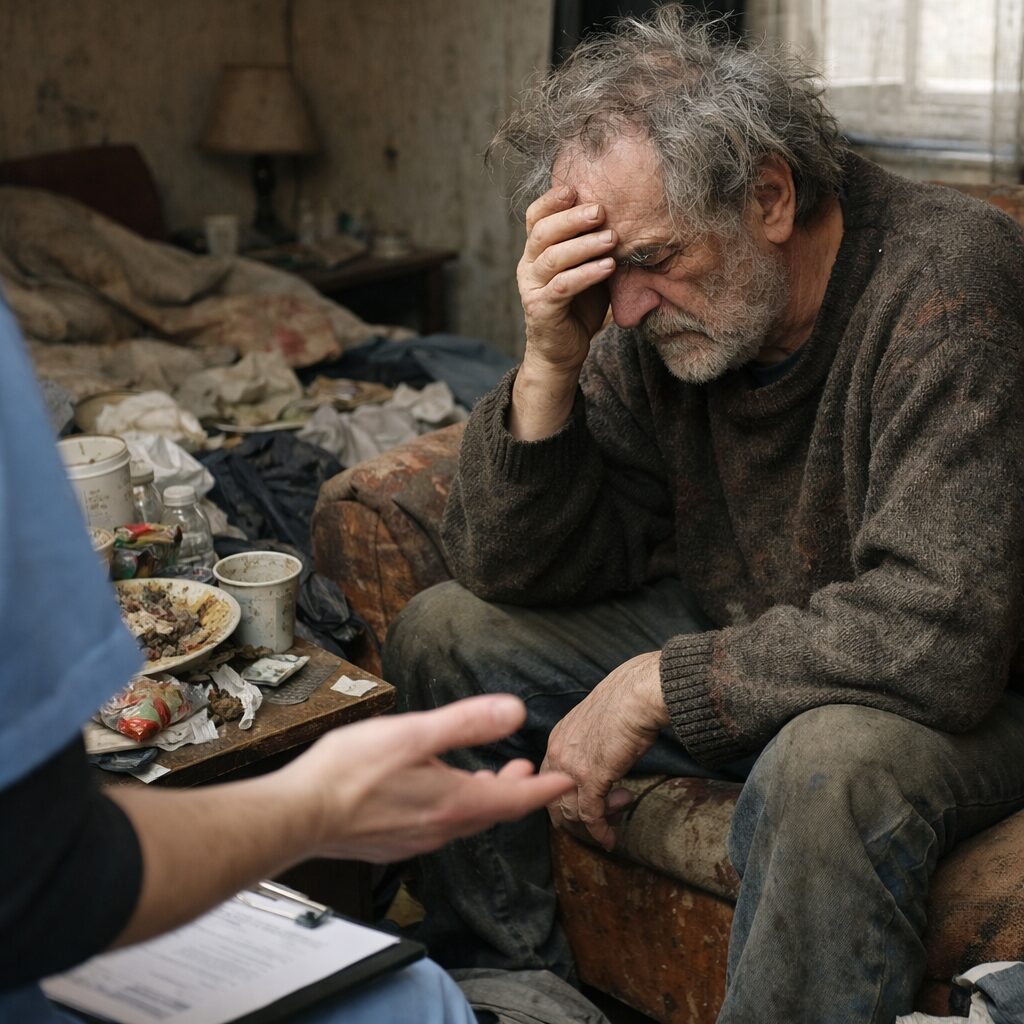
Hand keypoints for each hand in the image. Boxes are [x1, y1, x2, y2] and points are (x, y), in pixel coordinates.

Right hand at [278, 694, 572, 862]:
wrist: (296, 817)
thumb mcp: (414, 734)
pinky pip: (437, 826)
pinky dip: (454, 807)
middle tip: (530, 772)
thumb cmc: (349, 773)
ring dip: (485, 798)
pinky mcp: (391, 843)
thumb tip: (515, 710)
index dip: (546, 788)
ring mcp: (415, 840)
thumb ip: (466, 722)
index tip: (568, 780)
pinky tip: (437, 793)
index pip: (516, 800)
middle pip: (493, 812)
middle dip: (517, 792)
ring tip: (489, 778)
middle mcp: (440, 828)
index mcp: (453, 801)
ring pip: (464, 820)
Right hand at [517, 184, 616, 375]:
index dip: (551, 200)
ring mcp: (531, 288)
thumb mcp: (586, 267)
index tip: (576, 187)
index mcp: (535, 251)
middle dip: (572, 218)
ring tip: (611, 239)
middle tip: (601, 210)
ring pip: (552, 258)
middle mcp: (527, 266)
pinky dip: (586, 274)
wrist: (563, 351)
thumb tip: (624, 211)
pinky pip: (562, 286)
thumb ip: (593, 243)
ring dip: (584, 245)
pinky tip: (608, 267)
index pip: (535, 217)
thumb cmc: (578, 305)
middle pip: (542, 232)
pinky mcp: (541, 309)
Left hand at [540, 652, 668, 850]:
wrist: (639, 693)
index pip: (550, 779)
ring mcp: (571, 766)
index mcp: (558, 738)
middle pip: (553, 800)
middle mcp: (558, 753)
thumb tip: (607, 761)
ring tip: (618, 819)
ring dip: (595, 822)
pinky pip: (590, 814)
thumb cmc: (628, 700)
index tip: (586, 807)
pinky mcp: (591, 778)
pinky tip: (610, 841)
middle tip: (601, 821)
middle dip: (575, 817)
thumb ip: (593, 744)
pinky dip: (600, 831)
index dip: (565, 798)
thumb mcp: (599, 724)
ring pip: (571, 811)